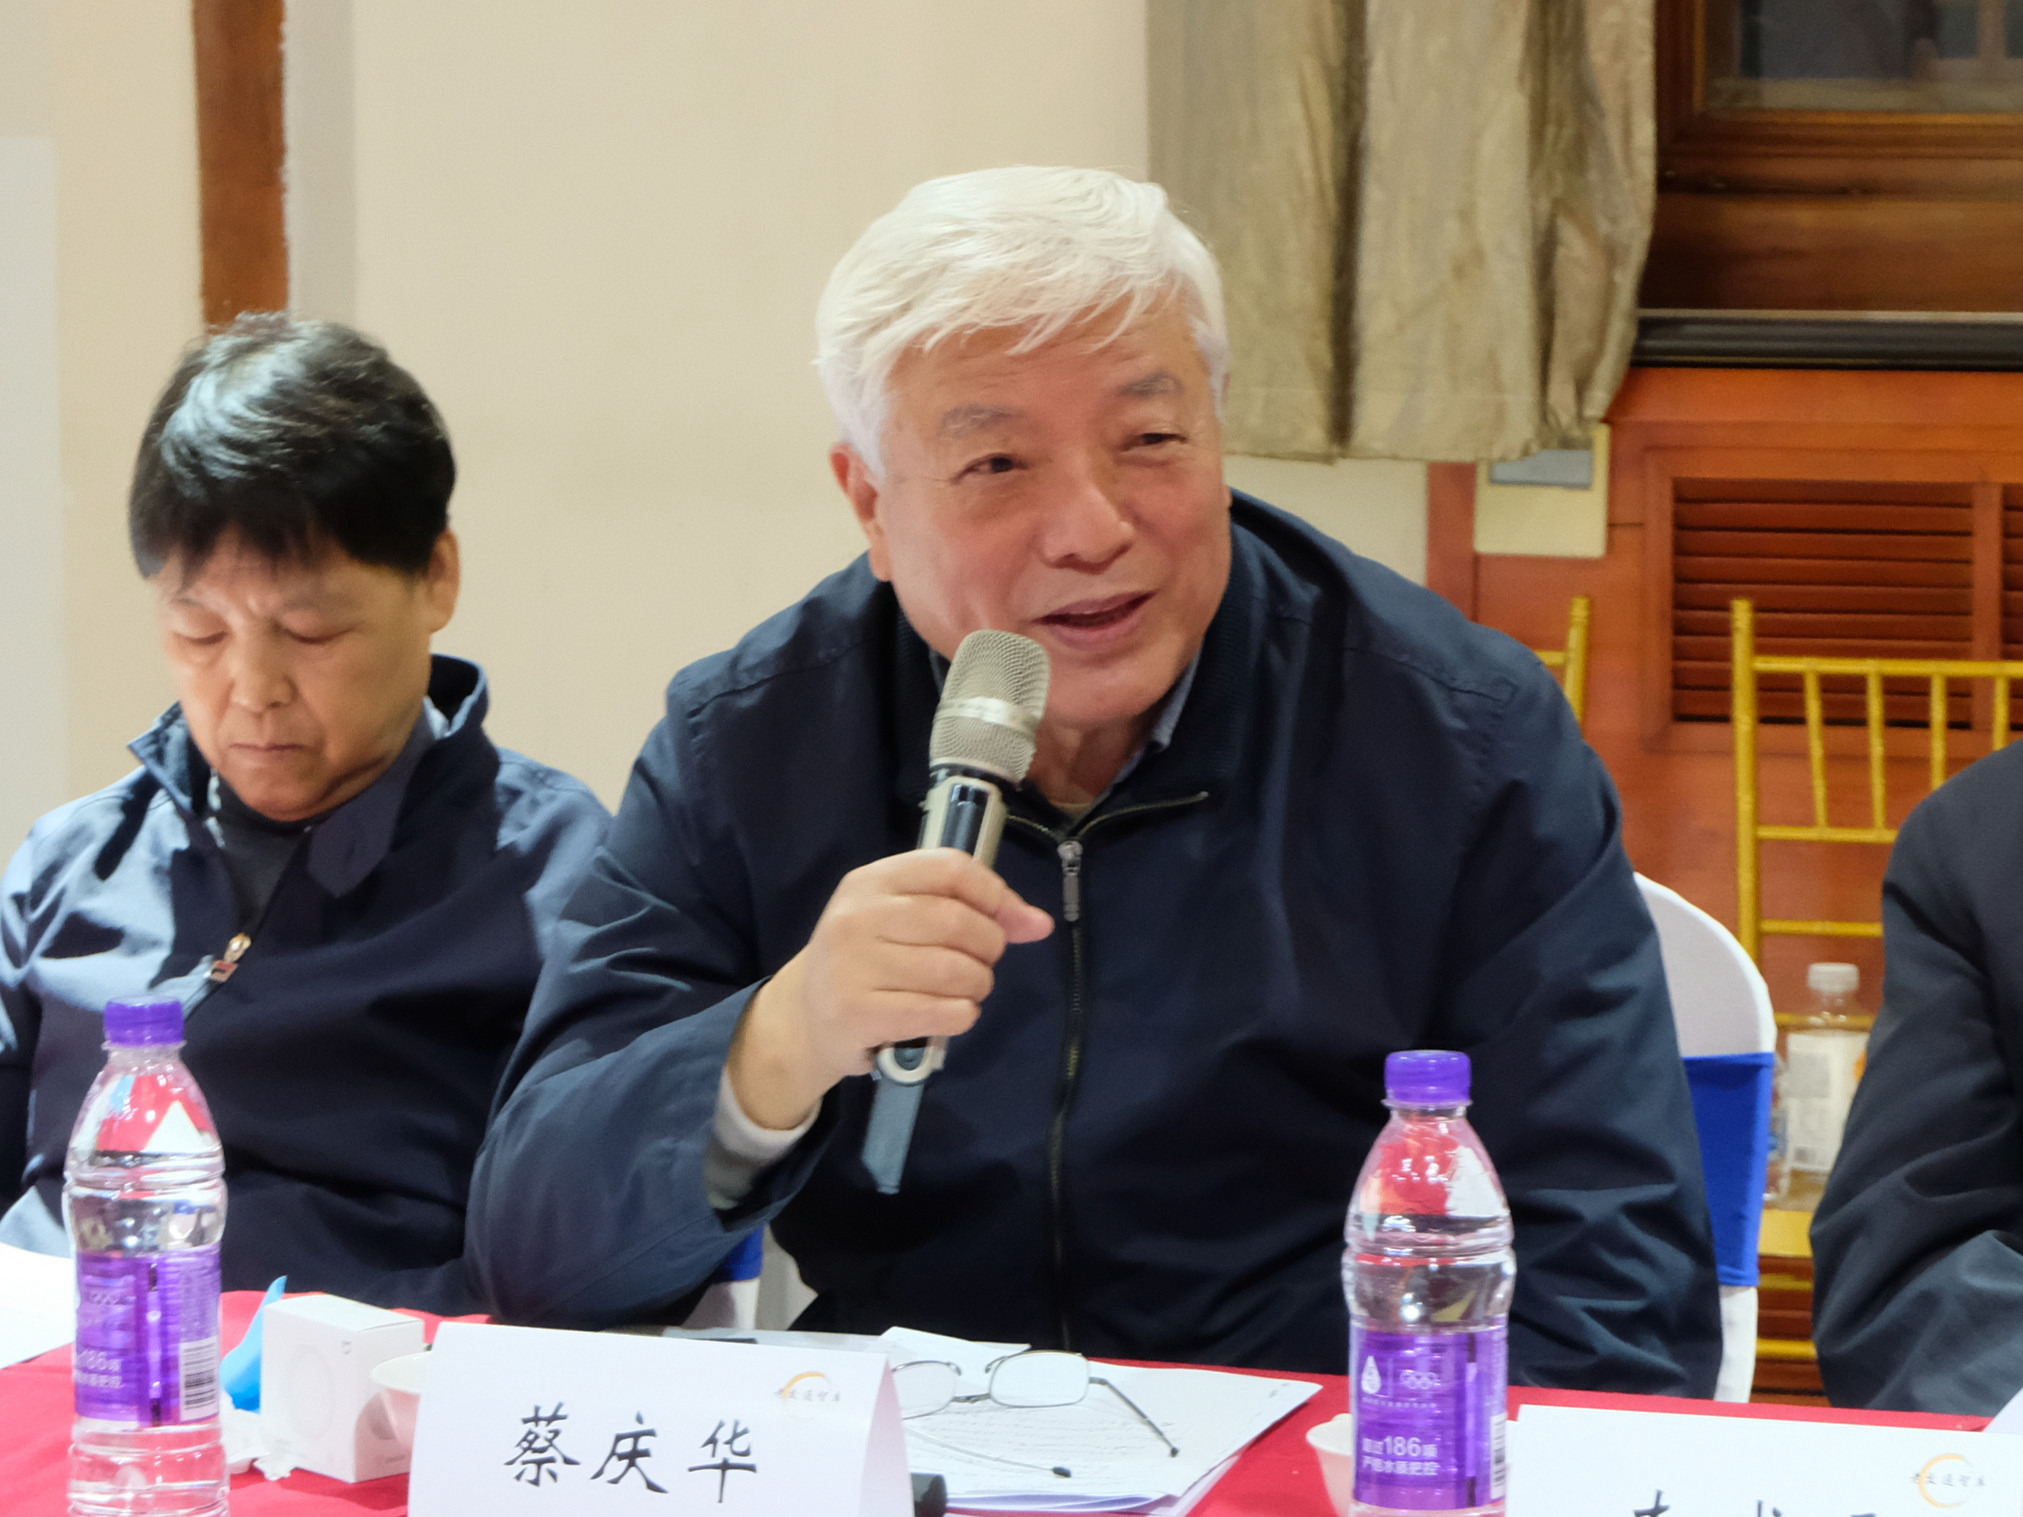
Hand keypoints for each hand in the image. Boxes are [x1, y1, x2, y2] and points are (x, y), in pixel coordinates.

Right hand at [726, 848, 1053, 1130]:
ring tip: (964, 992)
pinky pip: (943, 1012)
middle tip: (979, 964)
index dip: (994, 894)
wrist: (806, 1017)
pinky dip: (962, 1016)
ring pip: (955, 971)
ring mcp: (853, 966)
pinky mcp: (858, 1014)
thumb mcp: (905, 920)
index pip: (950, 868)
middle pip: (959, 922)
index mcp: (870, 881)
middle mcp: (857, 917)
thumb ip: (971, 910)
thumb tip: (1039, 923)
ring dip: (977, 986)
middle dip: (989, 948)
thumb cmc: (868, 960)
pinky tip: (949, 1015)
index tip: (1010, 920)